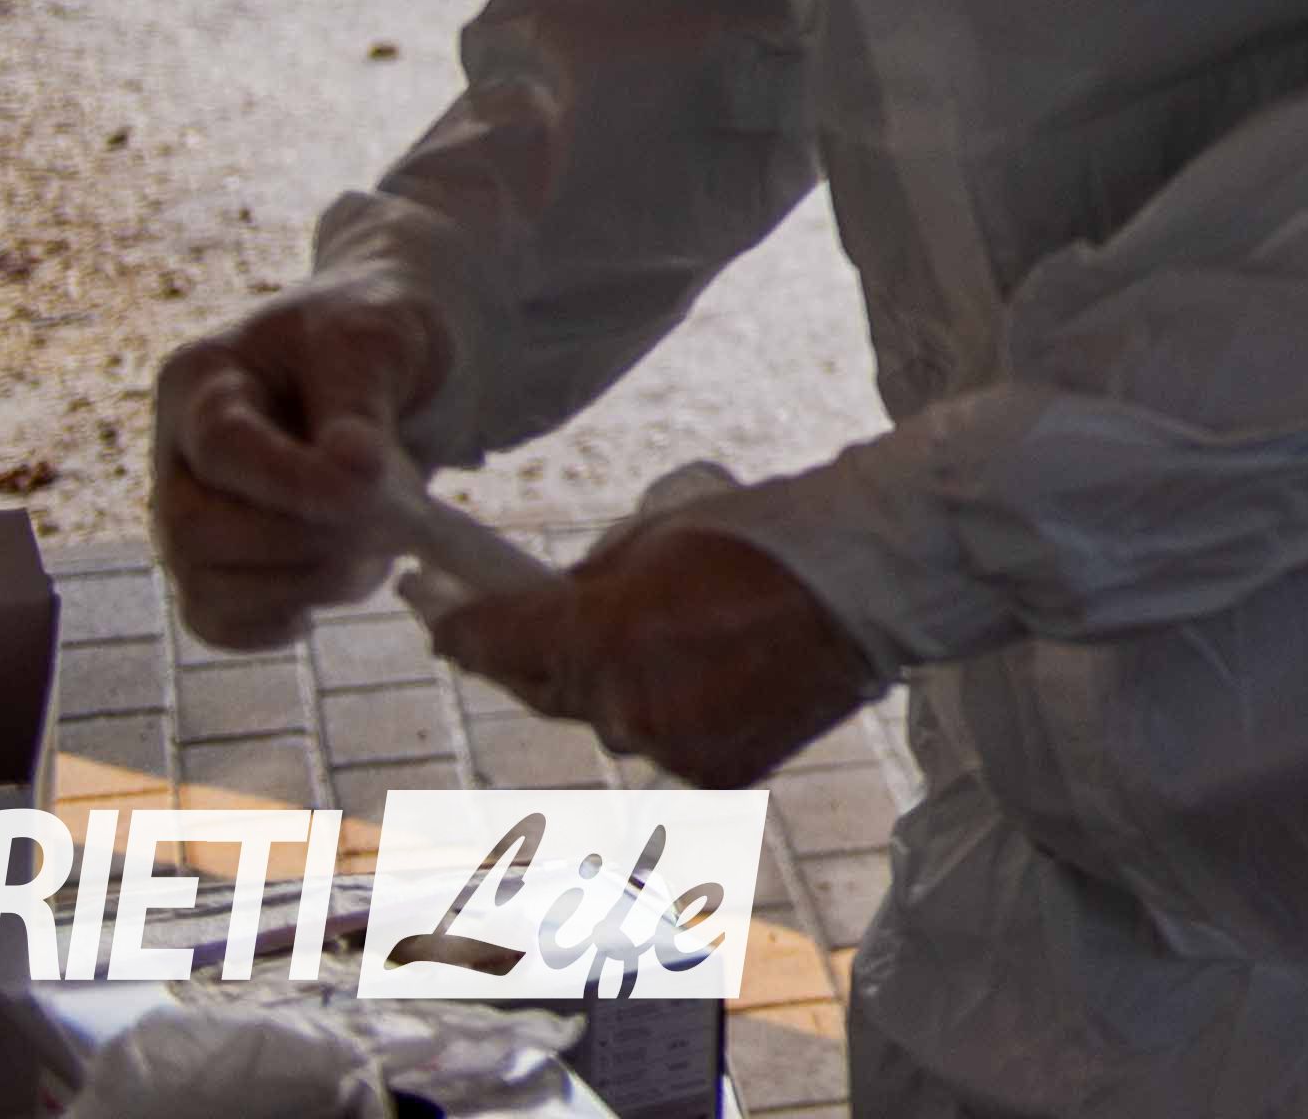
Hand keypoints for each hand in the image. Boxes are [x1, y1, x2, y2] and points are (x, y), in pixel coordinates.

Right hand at [150, 275, 453, 650]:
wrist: (402, 364)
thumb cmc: (380, 333)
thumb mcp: (380, 338)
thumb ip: (359, 403)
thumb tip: (349, 472)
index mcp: (204, 379)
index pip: (223, 449)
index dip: (293, 481)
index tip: (371, 482)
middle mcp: (180, 452)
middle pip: (196, 532)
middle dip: (300, 541)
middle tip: (385, 519)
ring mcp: (193, 511)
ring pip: (208, 588)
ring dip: (305, 585)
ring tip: (377, 547)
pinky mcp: (224, 561)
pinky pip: (219, 622)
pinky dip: (278, 622)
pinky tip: (335, 585)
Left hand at [432, 521, 877, 788]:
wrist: (877, 581)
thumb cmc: (770, 535)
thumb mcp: (658, 533)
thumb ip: (590, 582)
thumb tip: (556, 607)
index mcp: (601, 634)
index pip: (493, 642)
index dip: (454, 625)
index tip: (431, 609)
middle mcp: (624, 707)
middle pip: (544, 689)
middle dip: (527, 655)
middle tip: (508, 621)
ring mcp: (672, 749)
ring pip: (609, 719)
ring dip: (614, 684)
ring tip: (657, 635)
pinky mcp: (719, 774)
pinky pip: (666, 742)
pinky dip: (673, 711)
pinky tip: (708, 670)